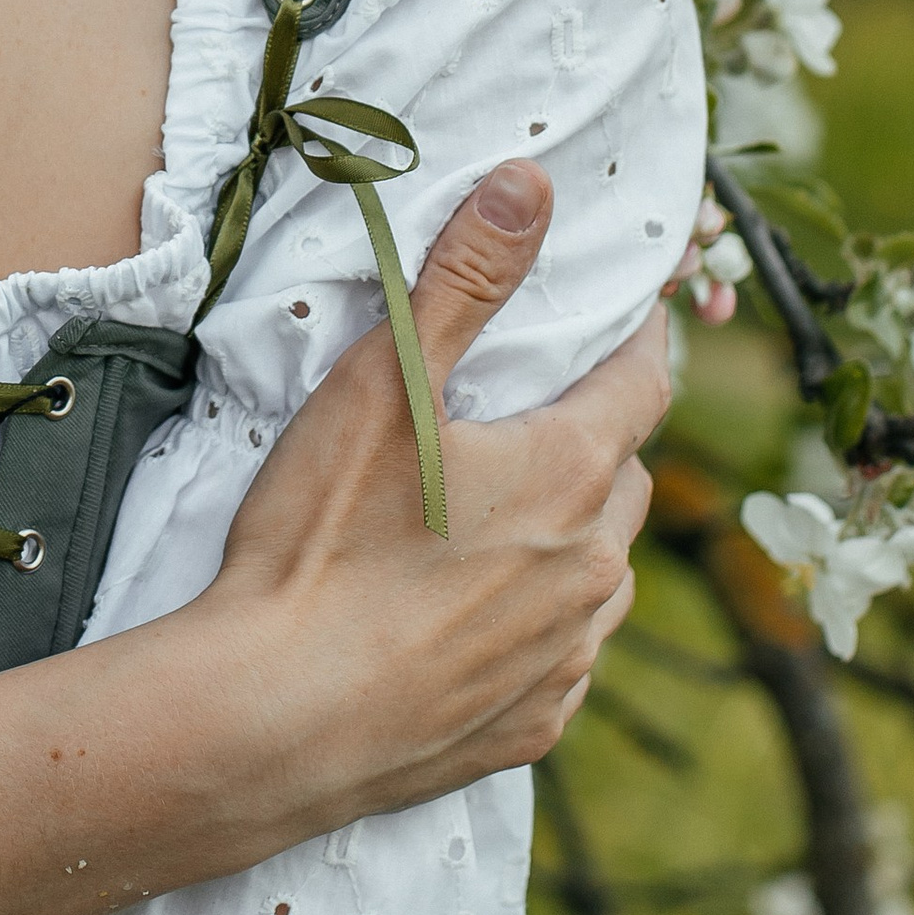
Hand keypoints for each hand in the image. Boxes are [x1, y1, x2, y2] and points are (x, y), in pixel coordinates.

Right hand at [191, 159, 667, 861]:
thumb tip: (530, 185)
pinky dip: (535, 627)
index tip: (621, 314)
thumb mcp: (384, 385)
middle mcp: (594, 571)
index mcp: (572, 476)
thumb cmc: (322, 544)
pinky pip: (561, 660)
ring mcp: (566, 659)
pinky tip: (468, 618)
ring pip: (601, 573)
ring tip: (494, 520)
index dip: (636, 338)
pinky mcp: (530, 729)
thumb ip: (461, 280)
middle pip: (624, 478)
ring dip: (570, 538)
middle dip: (591, 438)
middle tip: (524, 417)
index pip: (643, 381)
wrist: (270, 720)